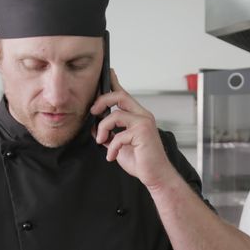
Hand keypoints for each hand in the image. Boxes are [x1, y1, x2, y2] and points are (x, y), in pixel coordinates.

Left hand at [89, 70, 177, 189]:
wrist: (156, 176)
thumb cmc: (141, 161)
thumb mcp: (119, 145)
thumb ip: (110, 134)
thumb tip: (96, 128)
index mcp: (138, 116)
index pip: (124, 95)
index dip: (115, 83)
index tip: (108, 73)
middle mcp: (143, 116)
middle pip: (120, 96)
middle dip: (102, 101)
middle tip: (93, 112)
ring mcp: (144, 123)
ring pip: (115, 115)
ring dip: (103, 129)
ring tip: (102, 141)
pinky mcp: (143, 133)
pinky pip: (118, 135)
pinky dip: (111, 147)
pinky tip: (111, 156)